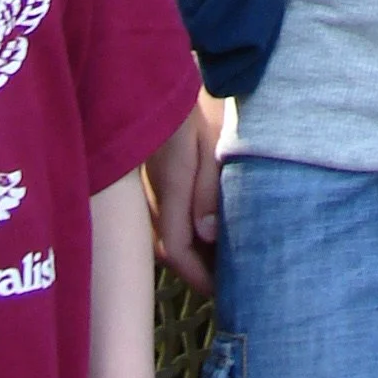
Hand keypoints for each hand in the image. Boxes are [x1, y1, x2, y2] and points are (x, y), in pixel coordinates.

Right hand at [143, 92, 224, 295]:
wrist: (156, 82)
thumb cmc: (185, 112)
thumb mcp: (204, 147)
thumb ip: (206, 191)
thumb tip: (208, 235)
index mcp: (171, 192)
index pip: (179, 253)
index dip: (199, 278)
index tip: (222, 294)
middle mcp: (155, 197)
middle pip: (172, 251)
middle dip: (196, 272)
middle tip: (226, 285)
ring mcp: (151, 190)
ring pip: (167, 237)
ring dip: (190, 253)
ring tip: (220, 262)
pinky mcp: (155, 180)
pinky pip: (166, 219)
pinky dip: (185, 233)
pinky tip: (205, 231)